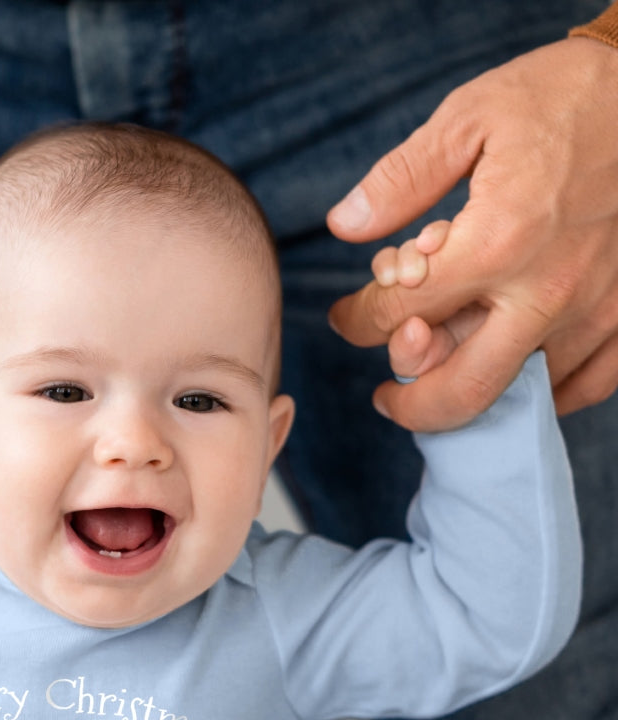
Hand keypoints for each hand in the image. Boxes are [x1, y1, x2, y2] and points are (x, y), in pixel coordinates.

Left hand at [327, 36, 617, 429]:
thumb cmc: (563, 97)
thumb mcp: (468, 118)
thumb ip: (401, 180)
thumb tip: (343, 224)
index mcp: (499, 241)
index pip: (401, 313)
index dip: (359, 321)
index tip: (347, 317)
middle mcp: (548, 288)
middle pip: (464, 389)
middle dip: (410, 404)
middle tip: (386, 397)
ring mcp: (595, 307)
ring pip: (520, 391)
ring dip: (472, 388)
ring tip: (446, 367)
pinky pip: (587, 385)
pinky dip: (543, 392)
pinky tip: (512, 375)